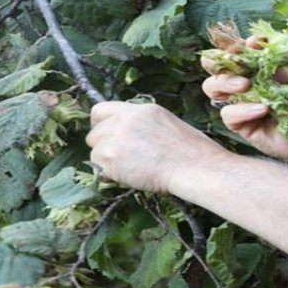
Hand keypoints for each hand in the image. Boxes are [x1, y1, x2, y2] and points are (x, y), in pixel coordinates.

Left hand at [87, 101, 229, 193]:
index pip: (101, 110)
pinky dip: (109, 176)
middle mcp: (125, 119)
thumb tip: (127, 139)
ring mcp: (115, 136)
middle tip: (123, 160)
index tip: (107, 137)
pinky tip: (129, 177)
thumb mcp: (167, 125)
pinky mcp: (110, 156)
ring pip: (95, 152)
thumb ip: (142, 126)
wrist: (193, 167)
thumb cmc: (192, 153)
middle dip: (104, 148)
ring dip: (107, 164)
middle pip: (94, 133)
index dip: (100, 126)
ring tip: (131, 170)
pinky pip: (98, 168)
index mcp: (141, 110)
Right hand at [202, 42, 287, 173]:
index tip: (255, 42)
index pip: (246, 51)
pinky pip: (229, 115)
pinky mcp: (246, 127)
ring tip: (245, 83)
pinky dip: (242, 109)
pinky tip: (263, 108)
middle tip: (237, 59)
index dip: (243, 44)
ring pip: (214, 88)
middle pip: (219, 66)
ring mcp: (246, 105)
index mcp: (268, 69)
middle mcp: (252, 84)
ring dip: (225, 81)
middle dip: (222, 59)